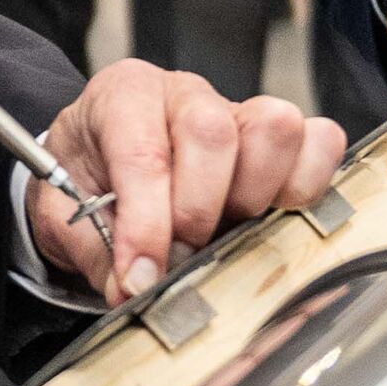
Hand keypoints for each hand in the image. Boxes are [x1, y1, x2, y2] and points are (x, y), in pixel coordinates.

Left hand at [30, 56, 348, 306]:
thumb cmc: (88, 179)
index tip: (139, 278)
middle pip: (213, 132)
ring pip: (276, 128)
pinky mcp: (284, 137)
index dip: (144, 225)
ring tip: (226, 231)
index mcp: (124, 97)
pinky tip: (270, 220)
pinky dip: (306, 186)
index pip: (142, 153)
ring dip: (255, 196)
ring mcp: (241, 110)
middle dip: (198, 211)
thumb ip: (96, 251)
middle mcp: (186, 94)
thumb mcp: (65, 213)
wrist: (101, 163)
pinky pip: (320, 143)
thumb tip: (132, 291)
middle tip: (182, 254)